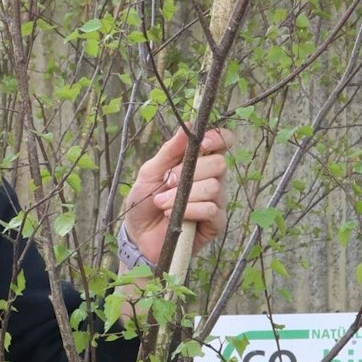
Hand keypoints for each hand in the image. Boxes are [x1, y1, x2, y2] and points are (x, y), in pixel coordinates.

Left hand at [122, 127, 232, 265]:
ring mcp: (216, 201)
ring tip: (162, 203)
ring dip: (184, 194)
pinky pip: (211, 209)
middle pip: (219, 163)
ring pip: (214, 187)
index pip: (223, 142)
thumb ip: (170, 151)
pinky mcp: (215, 223)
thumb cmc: (144, 201)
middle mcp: (213, 179)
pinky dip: (190, 209)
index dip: (217, 139)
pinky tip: (172, 215)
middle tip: (168, 181)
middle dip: (190, 171)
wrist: (138, 235)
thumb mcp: (150, 172)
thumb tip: (187, 126)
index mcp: (200, 162)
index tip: (201, 143)